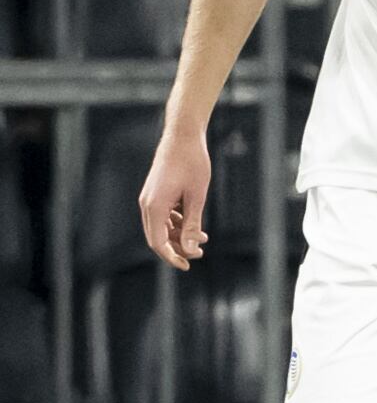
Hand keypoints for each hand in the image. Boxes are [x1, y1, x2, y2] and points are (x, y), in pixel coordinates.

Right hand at [138, 127, 211, 270]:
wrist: (183, 136)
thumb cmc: (193, 163)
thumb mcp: (197, 196)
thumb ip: (192, 224)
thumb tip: (191, 249)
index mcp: (154, 207)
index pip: (157, 242)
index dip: (171, 257)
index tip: (187, 266)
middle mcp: (147, 204)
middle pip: (158, 237)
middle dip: (178, 247)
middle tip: (200, 252)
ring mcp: (150, 198)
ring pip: (161, 227)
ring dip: (179, 235)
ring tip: (203, 238)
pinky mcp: (156, 193)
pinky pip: (164, 216)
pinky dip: (177, 223)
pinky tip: (194, 223)